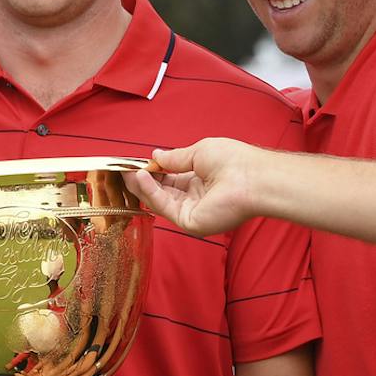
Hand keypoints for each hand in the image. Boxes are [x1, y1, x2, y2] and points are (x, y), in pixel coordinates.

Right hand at [128, 138, 274, 236]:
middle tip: (123, 169)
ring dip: (142, 186)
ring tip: (127, 171)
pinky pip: (165, 206)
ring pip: (160, 200)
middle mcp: (195, 198)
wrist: (251, 177)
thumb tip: (155, 156)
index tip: (135, 163)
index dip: (153, 171)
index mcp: (200, 180)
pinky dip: (150, 192)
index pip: (170, 178)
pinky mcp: (190, 222)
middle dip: (142, 180)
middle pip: (162, 191)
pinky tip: (140, 176)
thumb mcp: (198, 152)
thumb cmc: (234, 161)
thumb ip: (174, 158)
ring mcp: (192, 211)